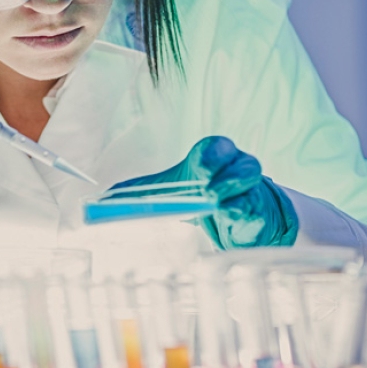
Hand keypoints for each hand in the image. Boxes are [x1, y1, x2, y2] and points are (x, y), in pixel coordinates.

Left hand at [111, 136, 298, 248]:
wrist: (235, 213)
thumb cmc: (201, 190)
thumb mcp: (171, 187)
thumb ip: (142, 191)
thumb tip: (105, 198)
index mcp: (215, 155)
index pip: (217, 147)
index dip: (212, 155)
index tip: (200, 166)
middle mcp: (239, 168)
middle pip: (242, 164)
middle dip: (226, 176)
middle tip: (208, 191)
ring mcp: (253, 190)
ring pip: (251, 188)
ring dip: (234, 197)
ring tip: (217, 205)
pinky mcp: (260, 214)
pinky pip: (256, 213)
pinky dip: (243, 217)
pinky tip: (230, 219)